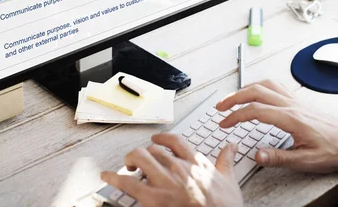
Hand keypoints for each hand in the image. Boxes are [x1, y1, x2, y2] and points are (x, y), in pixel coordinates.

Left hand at [101, 133, 242, 206]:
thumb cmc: (224, 206)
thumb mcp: (229, 180)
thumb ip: (226, 160)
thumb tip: (231, 146)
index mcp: (195, 162)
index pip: (174, 141)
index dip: (162, 138)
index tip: (156, 139)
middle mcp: (178, 167)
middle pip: (153, 149)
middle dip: (143, 153)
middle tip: (139, 160)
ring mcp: (164, 182)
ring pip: (139, 158)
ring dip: (130, 161)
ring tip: (126, 166)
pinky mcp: (153, 198)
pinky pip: (128, 183)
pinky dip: (114, 178)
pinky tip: (106, 176)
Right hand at [216, 80, 337, 173]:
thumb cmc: (333, 150)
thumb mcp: (306, 160)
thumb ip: (279, 157)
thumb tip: (256, 154)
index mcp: (290, 118)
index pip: (255, 110)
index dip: (236, 116)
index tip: (224, 123)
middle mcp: (291, 105)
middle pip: (256, 91)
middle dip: (234, 97)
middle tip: (220, 107)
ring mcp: (295, 100)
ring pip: (265, 85)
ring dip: (245, 89)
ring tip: (232, 98)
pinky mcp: (298, 101)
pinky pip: (275, 86)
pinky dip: (259, 86)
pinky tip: (255, 92)